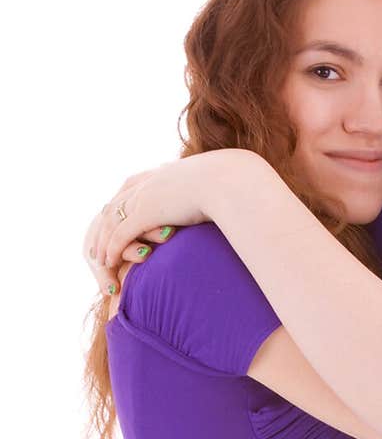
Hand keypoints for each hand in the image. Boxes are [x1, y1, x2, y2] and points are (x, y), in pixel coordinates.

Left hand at [82, 152, 241, 295]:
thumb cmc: (228, 183)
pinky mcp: (144, 214)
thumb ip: (201, 190)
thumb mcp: (209, 184)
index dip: (119, 207)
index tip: (113, 220)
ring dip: (103, 243)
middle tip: (96, 244)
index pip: (129, 190)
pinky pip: (120, 235)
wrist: (228, 180)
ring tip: (99, 260)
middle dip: (102, 227)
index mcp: (158, 175)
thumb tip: (211, 196)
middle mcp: (145, 184)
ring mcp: (142, 198)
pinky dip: (112, 249)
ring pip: (110, 223)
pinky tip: (109, 262)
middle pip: (113, 207)